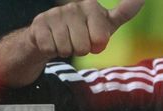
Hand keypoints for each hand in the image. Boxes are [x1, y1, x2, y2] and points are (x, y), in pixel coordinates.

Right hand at [28, 0, 144, 58]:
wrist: (51, 35)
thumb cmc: (83, 31)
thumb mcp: (106, 24)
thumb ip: (123, 13)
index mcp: (92, 7)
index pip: (101, 36)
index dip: (99, 42)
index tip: (96, 38)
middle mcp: (74, 7)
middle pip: (85, 47)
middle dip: (82, 51)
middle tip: (78, 43)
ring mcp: (55, 14)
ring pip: (68, 49)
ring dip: (67, 51)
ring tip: (65, 42)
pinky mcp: (39, 23)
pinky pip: (51, 49)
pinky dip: (52, 51)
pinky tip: (53, 42)